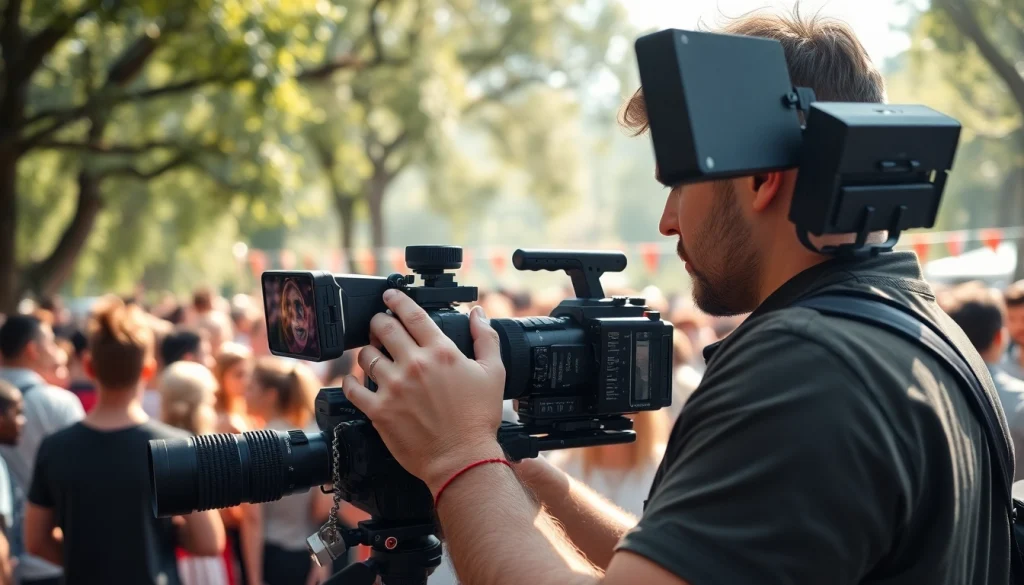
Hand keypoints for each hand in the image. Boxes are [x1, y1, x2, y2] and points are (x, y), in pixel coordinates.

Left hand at [343, 289, 506, 493]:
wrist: (462, 459)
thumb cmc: (478, 419)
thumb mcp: (494, 373)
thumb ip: (486, 338)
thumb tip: (477, 314)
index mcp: (441, 352)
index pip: (412, 315)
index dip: (397, 300)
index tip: (390, 296)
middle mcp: (414, 365)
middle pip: (383, 328)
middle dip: (379, 321)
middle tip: (379, 324)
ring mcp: (393, 387)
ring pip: (366, 355)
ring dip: (368, 351)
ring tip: (372, 354)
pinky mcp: (379, 410)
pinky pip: (352, 389)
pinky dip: (350, 382)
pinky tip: (355, 382)